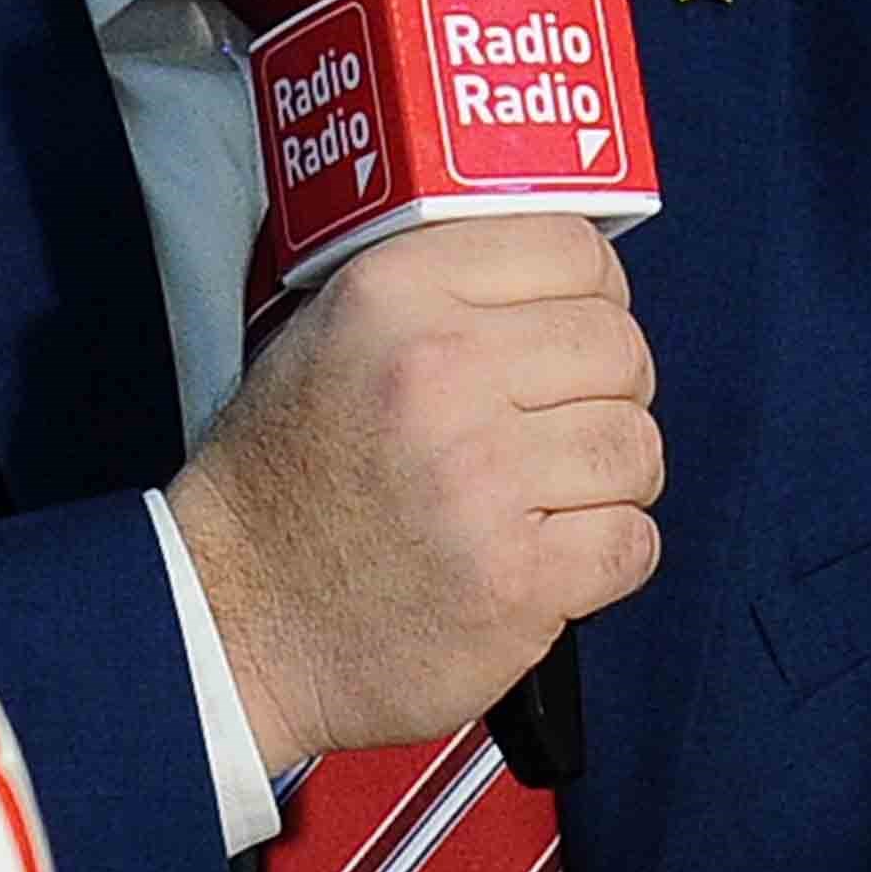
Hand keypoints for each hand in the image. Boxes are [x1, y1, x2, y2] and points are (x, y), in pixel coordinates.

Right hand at [164, 217, 662, 775]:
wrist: (234, 622)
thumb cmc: (286, 485)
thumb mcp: (326, 335)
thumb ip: (438, 289)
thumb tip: (565, 272)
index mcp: (395, 293)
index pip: (574, 249)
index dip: (594, 296)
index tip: (574, 335)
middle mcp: (440, 372)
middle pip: (620, 349)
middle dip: (608, 393)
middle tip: (559, 431)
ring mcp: (483, 479)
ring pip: (636, 446)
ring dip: (610, 480)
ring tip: (547, 500)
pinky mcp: (517, 579)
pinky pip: (635, 541)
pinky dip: (607, 557)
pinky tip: (546, 559)